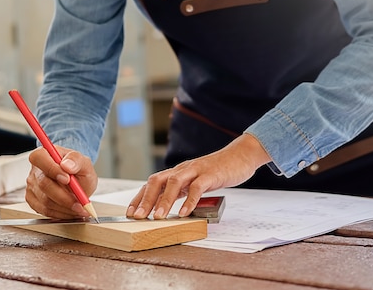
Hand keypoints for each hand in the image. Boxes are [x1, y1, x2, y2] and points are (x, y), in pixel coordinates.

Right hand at [25, 145, 97, 218]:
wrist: (77, 180)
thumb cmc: (78, 170)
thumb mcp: (83, 162)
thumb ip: (76, 160)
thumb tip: (67, 165)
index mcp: (44, 154)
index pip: (40, 158)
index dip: (52, 169)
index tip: (68, 179)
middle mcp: (36, 170)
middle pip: (44, 184)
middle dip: (64, 196)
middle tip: (81, 202)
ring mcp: (32, 186)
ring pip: (45, 201)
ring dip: (65, 207)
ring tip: (80, 208)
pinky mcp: (33, 201)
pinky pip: (45, 211)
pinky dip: (61, 213)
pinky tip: (71, 211)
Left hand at [127, 133, 270, 219]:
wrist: (241, 156)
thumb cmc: (218, 172)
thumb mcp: (196, 182)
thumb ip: (183, 192)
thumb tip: (168, 208)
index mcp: (177, 172)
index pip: (152, 183)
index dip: (140, 197)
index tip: (131, 213)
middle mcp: (183, 169)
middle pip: (157, 181)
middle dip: (145, 199)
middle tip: (138, 217)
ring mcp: (196, 171)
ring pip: (174, 183)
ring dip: (164, 200)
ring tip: (158, 217)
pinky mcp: (211, 175)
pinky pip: (197, 187)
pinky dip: (189, 201)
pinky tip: (183, 213)